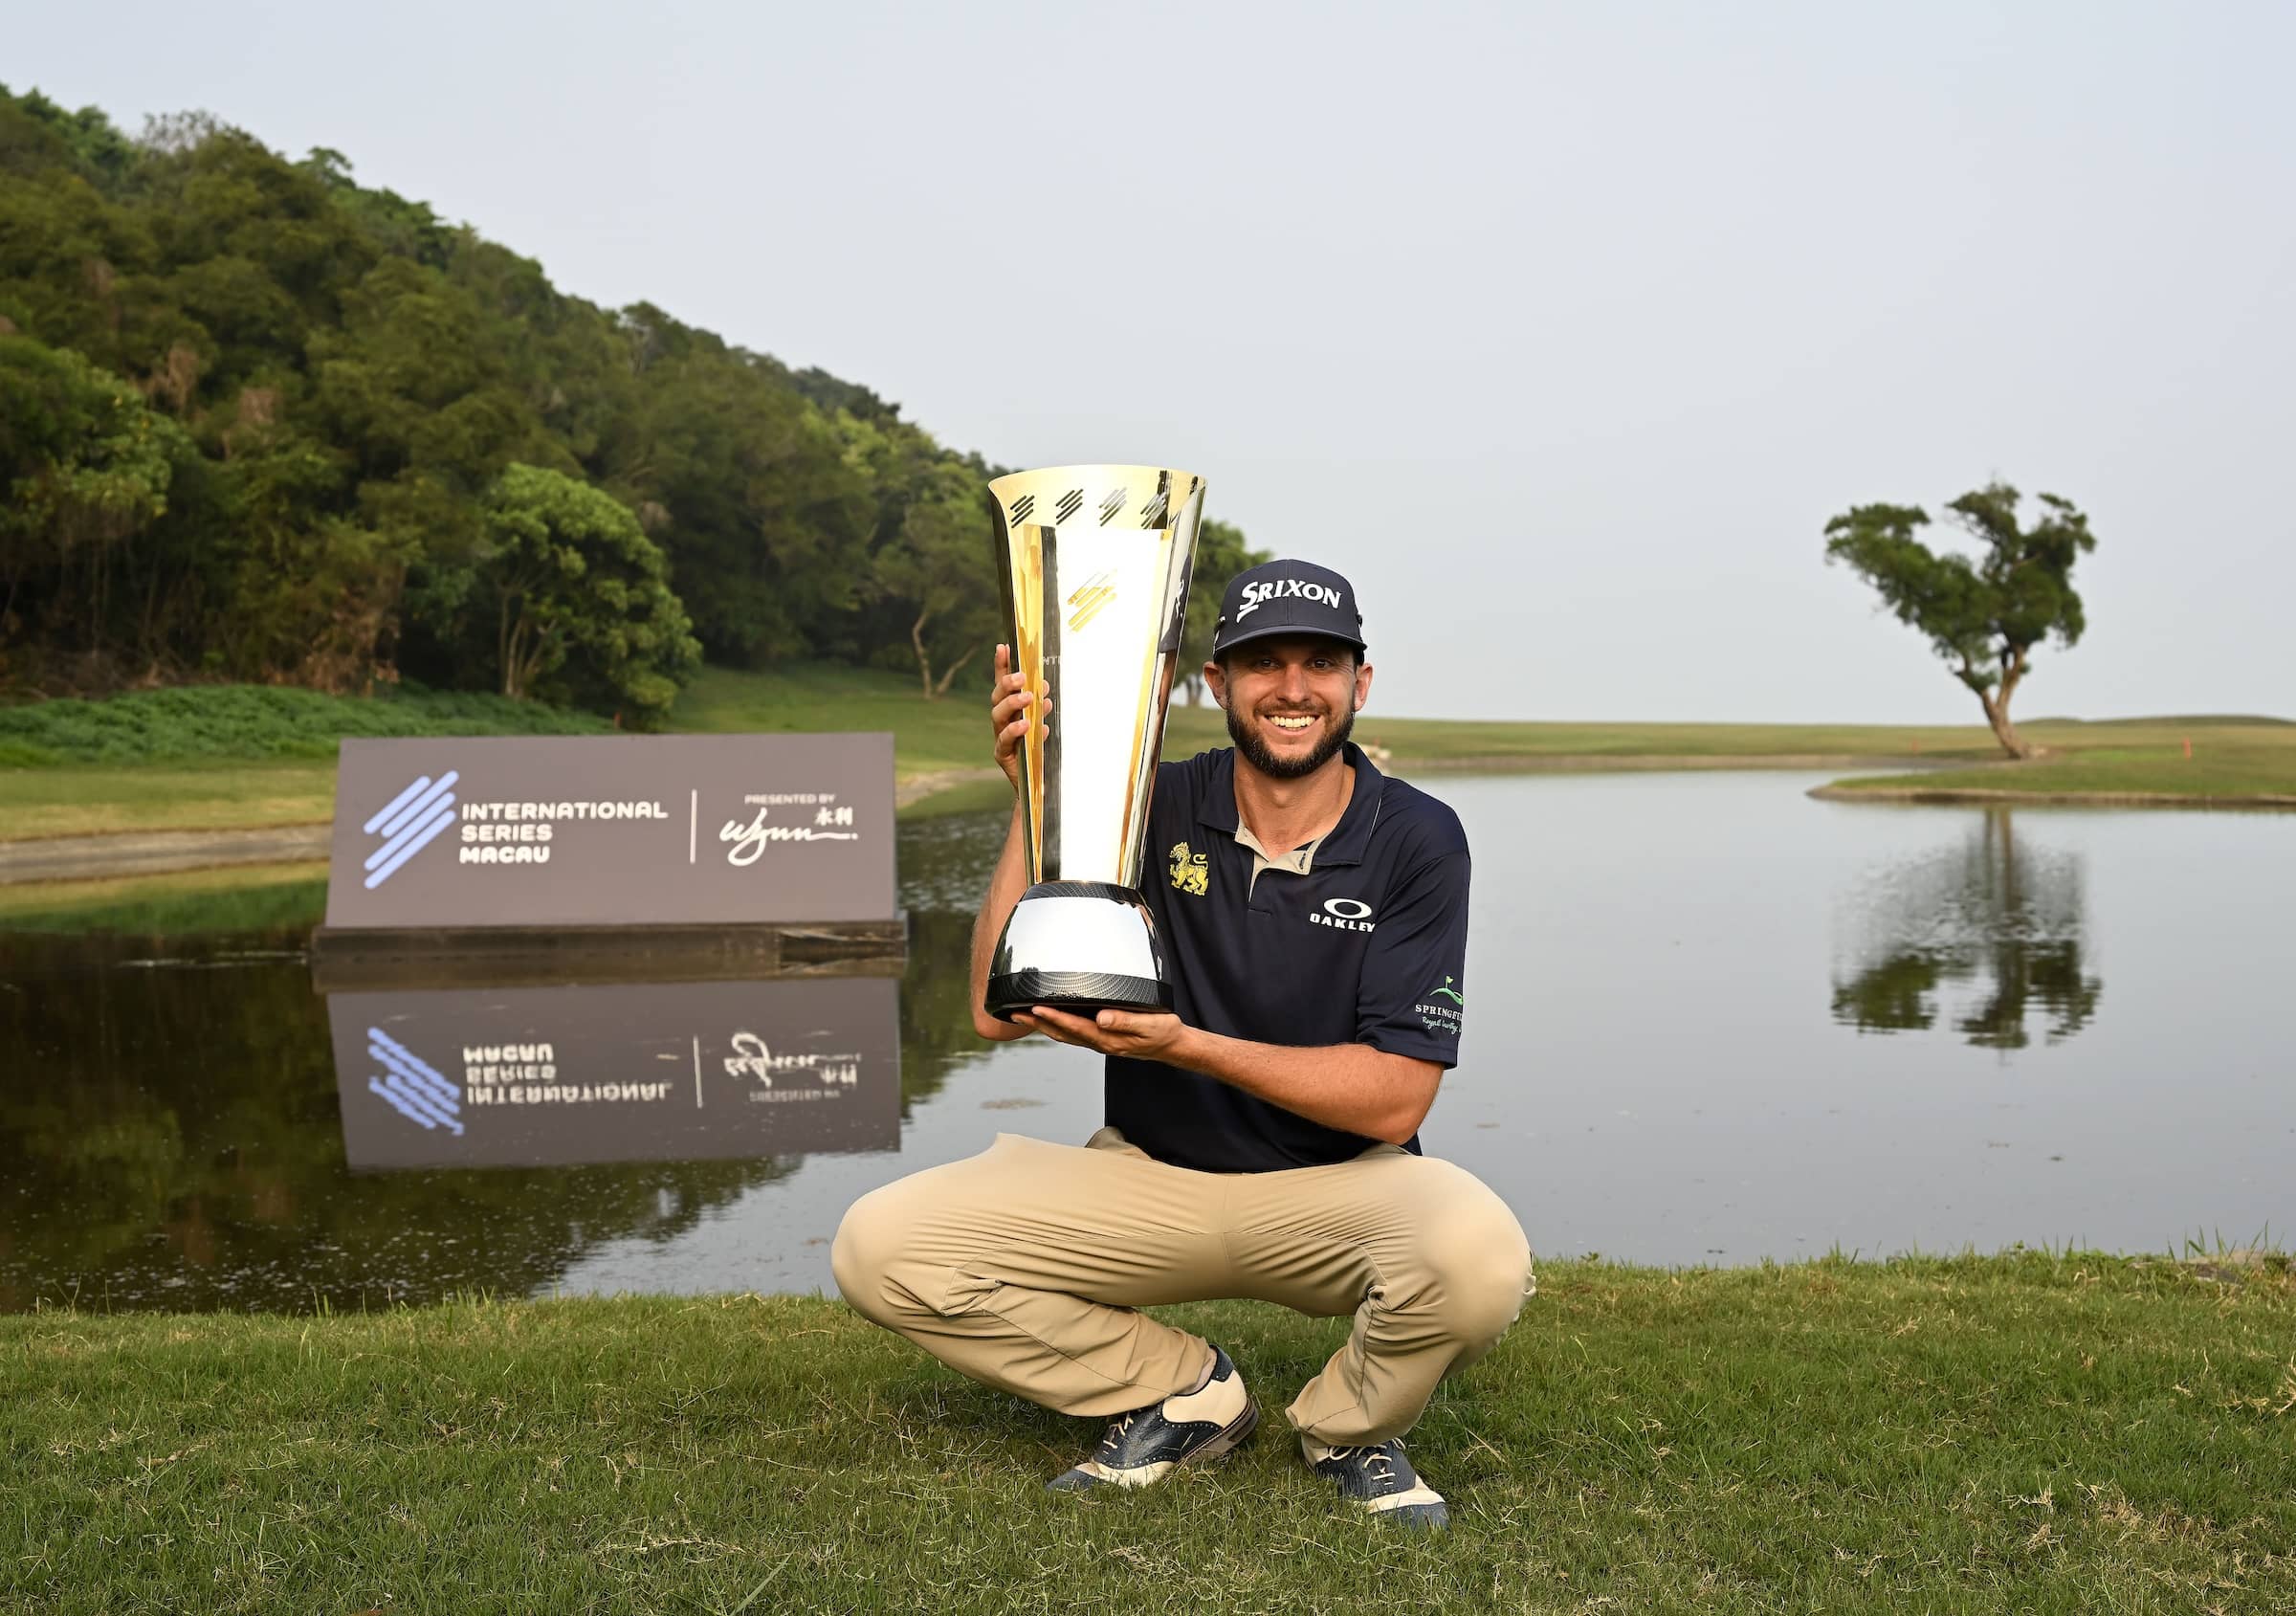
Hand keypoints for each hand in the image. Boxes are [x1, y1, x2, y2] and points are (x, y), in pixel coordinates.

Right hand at [989, 642, 1050, 788]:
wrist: (1036, 783)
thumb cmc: (1037, 748)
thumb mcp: (1041, 721)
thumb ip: (1040, 704)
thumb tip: (1043, 686)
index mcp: (1010, 710)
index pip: (1002, 683)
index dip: (1001, 665)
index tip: (1003, 647)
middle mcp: (1001, 720)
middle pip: (997, 697)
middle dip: (1008, 683)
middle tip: (1023, 677)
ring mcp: (1000, 737)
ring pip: (998, 715)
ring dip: (1013, 704)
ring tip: (1029, 698)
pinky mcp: (1003, 755)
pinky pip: (1004, 740)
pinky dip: (1016, 730)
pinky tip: (1028, 725)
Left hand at [1012, 1005, 1186, 1061]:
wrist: (1172, 1045)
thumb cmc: (1163, 1032)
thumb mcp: (1149, 1025)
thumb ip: (1125, 1021)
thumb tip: (1100, 1018)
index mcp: (1108, 1039)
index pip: (1075, 1027)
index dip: (1054, 1017)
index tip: (1035, 1008)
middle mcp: (1099, 1042)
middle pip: (1062, 1033)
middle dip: (1038, 1023)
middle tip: (1014, 1013)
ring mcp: (1099, 1041)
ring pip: (1064, 1034)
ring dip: (1043, 1025)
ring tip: (1024, 1015)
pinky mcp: (1102, 1037)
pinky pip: (1073, 1032)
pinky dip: (1057, 1025)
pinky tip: (1050, 1018)